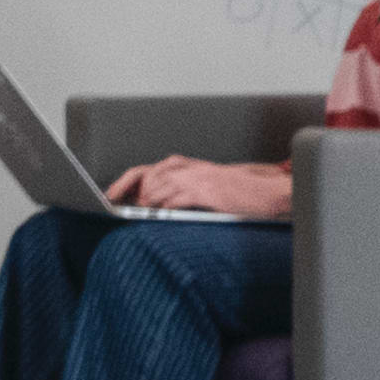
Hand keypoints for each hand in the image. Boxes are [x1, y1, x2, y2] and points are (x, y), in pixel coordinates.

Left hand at [121, 153, 295, 219]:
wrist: (270, 192)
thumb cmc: (239, 192)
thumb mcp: (206, 185)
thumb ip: (180, 188)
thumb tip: (150, 201)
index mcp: (188, 166)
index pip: (146, 169)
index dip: (124, 181)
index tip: (109, 194)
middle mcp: (191, 169)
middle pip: (147, 177)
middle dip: (134, 193)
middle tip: (128, 205)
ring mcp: (199, 179)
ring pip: (159, 188)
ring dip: (149, 202)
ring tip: (148, 210)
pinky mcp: (208, 191)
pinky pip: (177, 199)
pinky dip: (166, 207)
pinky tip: (164, 212)